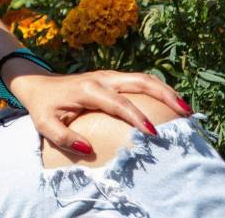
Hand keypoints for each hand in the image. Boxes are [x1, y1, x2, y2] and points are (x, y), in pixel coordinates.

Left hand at [3, 65, 192, 153]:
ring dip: (166, 90)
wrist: (38, 84)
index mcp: (88, 89)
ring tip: (186, 109)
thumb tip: (88, 150)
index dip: (137, 116)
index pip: (118, 102)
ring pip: (144, 78)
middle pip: (140, 80)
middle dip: (165, 94)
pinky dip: (158, 90)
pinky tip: (171, 104)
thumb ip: (64, 138)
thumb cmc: (43, 107)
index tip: (153, 132)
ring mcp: (109, 75)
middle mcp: (103, 77)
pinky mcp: (113, 78)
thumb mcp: (44, 125)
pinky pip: (139, 81)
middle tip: (186, 112)